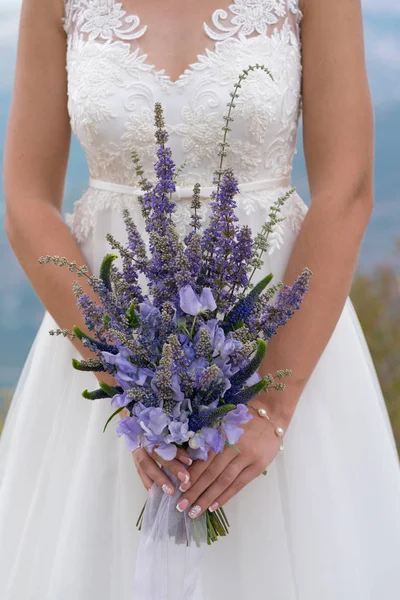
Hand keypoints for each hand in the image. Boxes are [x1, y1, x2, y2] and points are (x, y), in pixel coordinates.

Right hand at [119, 408, 192, 494]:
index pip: (166, 440)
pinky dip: (147, 482)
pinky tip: (154, 493)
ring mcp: (136, 446)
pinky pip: (139, 470)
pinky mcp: (133, 455)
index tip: (189, 461)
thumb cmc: (160, 419)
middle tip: (185, 479)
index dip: (177, 452)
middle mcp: (144, 436)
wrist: (135, 412)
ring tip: (170, 492)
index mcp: (155, 426)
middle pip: (157, 453)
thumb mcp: (169, 421)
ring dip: (158, 479)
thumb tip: (199, 445)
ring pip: (146, 464)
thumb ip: (181, 432)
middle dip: (171, 467)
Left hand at [175, 399, 289, 518]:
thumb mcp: (224, 423)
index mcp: (221, 435)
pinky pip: (239, 484)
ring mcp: (246, 457)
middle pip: (211, 473)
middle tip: (181, 506)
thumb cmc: (242, 419)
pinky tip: (214, 506)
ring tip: (195, 511)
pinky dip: (226, 496)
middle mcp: (232, 447)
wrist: (270, 414)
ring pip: (223, 481)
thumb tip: (189, 462)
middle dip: (195, 491)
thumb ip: (210, 440)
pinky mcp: (258, 465)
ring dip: (208, 498)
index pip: (203, 459)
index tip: (179, 488)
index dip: (191, 475)